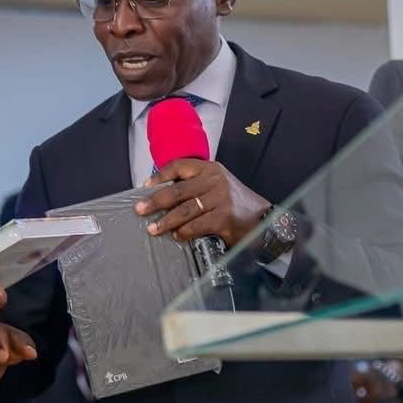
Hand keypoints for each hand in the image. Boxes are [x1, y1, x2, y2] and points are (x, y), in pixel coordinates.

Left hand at [135, 159, 269, 247]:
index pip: (179, 166)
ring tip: (153, 228)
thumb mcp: (215, 185)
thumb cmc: (233, 202)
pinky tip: (176, 235)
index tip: (145, 186)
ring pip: (185, 210)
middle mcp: (214, 180)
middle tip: (139, 209)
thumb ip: (193, 186)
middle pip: (177, 190)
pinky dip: (183, 232)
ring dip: (166, 221)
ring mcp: (220, 199)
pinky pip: (197, 225)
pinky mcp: (224, 217)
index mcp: (209, 169)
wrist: (263, 218)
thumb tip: (159, 196)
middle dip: (155, 201)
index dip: (160, 176)